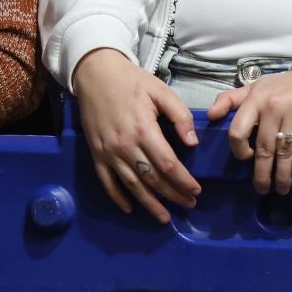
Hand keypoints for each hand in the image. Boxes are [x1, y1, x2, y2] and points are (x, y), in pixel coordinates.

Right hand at [72, 49, 201, 223]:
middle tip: (188, 204)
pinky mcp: (96, 154)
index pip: (168, 164)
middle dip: (172, 195)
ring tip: (164, 217)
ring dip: (149, 204)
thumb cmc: (132, 81)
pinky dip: (118, 198)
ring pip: (131, 186)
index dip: (183, 181)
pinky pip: (107, 182)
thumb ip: (180, 116)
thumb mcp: (161, 91)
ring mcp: (108, 152)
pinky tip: (130, 208)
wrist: (96, 74)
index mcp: (144, 130)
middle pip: (152, 179)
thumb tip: (192, 143)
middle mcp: (125, 146)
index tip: (196, 190)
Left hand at [207, 62, 291, 194]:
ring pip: (284, 150)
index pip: (238, 130)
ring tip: (281, 188)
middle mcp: (273, 104)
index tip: (245, 159)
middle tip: (261, 189)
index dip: (239, 150)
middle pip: (263, 148)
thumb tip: (210, 116)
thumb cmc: (283, 85)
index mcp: (255, 98)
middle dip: (262, 174)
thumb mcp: (256, 88)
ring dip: (282, 174)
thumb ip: (230, 100)